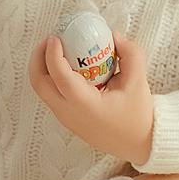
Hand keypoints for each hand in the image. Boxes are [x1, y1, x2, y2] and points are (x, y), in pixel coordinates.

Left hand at [30, 27, 154, 164]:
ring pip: (42, 90)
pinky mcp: (68, 119)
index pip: (60, 78)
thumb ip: (130, 54)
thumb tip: (113, 35)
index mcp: (86, 106)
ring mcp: (66, 118)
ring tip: (58, 49)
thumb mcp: (139, 81)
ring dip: (44, 67)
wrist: (140, 143)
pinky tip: (68, 65)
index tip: (56, 37)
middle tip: (51, 39)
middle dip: (39, 58)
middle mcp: (70, 114)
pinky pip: (52, 95)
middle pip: (39, 84)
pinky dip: (53, 77)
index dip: (53, 55)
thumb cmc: (139, 116)